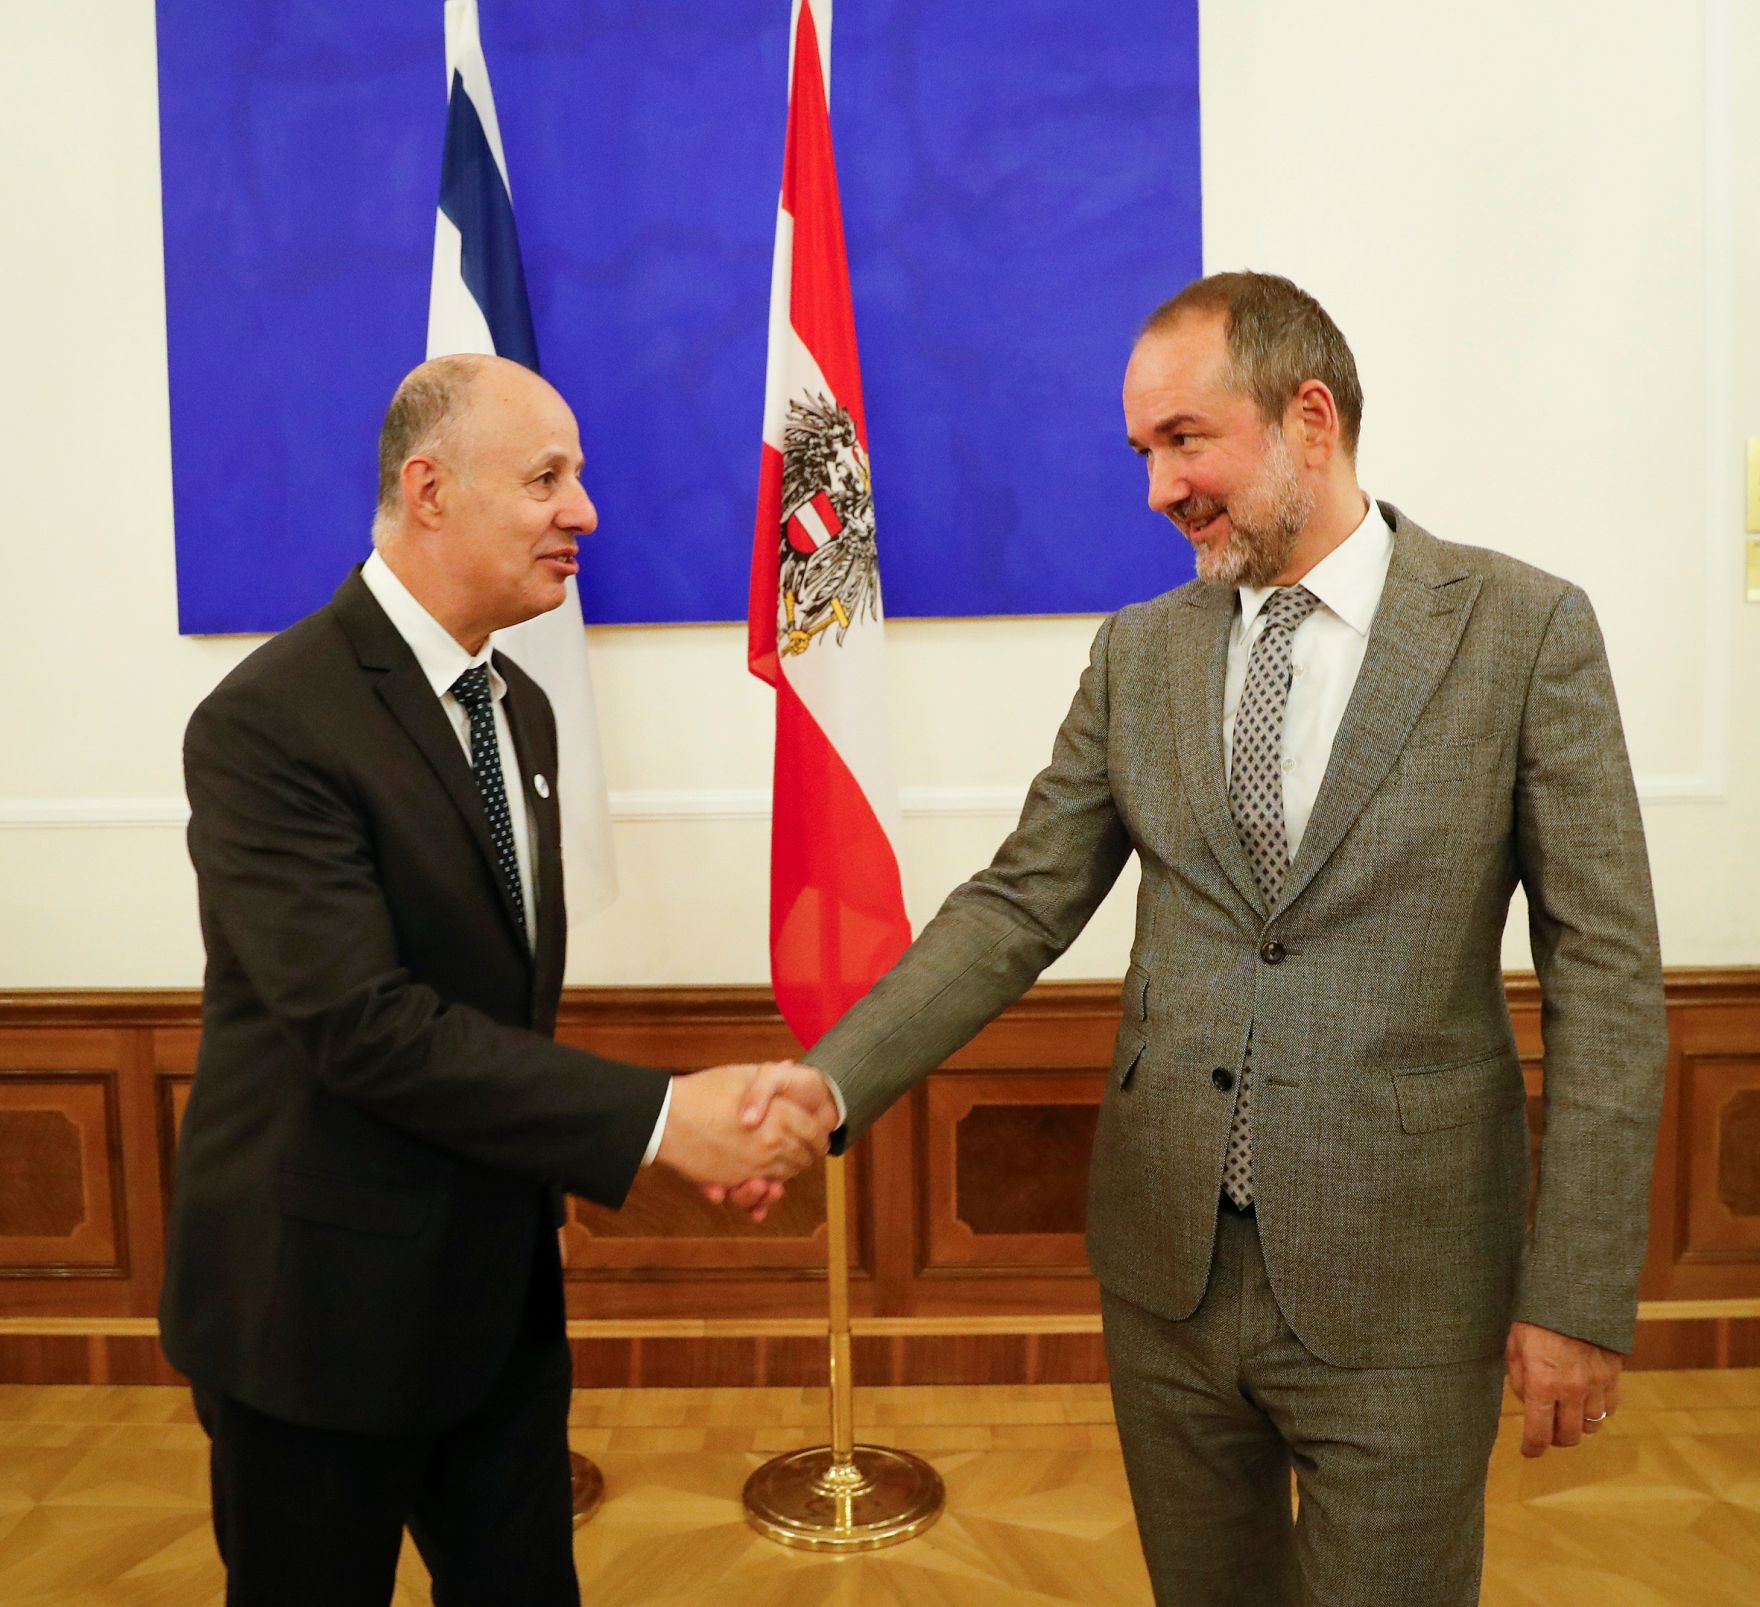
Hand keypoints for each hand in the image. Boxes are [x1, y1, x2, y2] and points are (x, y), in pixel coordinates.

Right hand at [656, 1061, 833, 1205]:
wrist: (667, 1118)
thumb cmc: (704, 1091)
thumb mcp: (743, 1074)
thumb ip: (771, 1076)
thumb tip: (791, 1066)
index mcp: (780, 1115)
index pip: (815, 1132)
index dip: (820, 1134)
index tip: (819, 1133)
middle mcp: (772, 1143)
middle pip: (804, 1157)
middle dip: (809, 1154)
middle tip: (810, 1150)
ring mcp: (754, 1166)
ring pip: (786, 1176)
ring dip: (790, 1171)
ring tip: (789, 1163)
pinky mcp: (735, 1182)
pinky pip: (762, 1192)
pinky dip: (768, 1190)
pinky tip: (766, 1181)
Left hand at [1504, 1319, 1623, 1457]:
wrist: (1572, 1293)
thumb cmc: (1536, 1317)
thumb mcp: (1515, 1346)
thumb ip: (1520, 1379)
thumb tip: (1529, 1404)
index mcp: (1543, 1383)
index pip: (1538, 1433)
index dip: (1532, 1448)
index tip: (1529, 1452)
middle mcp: (1572, 1390)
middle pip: (1569, 1437)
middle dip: (1556, 1439)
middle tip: (1547, 1431)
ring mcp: (1597, 1384)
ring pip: (1591, 1425)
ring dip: (1577, 1424)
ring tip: (1565, 1411)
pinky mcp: (1613, 1375)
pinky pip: (1610, 1408)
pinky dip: (1598, 1410)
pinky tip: (1585, 1398)